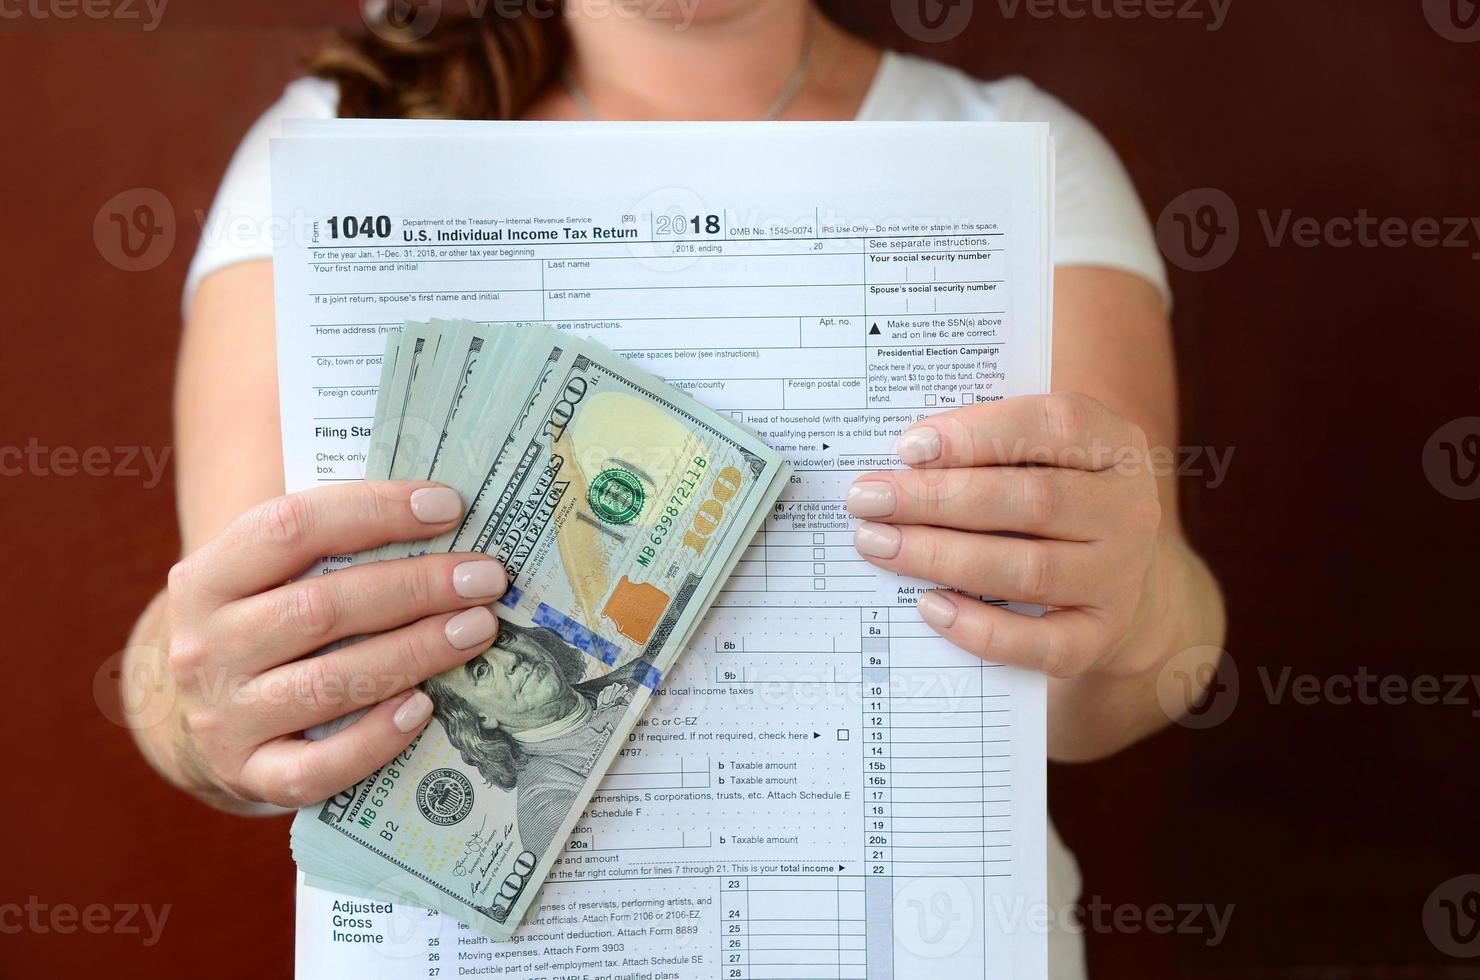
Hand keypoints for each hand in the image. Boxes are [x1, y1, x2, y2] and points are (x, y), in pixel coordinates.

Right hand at [161, 481, 506, 808]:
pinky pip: (319, 767)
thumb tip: (444, 518)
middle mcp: (205, 649)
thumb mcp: (274, 578)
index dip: (374, 511)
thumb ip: (335, 547)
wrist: (211, 723)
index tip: (448, 507)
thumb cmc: (269, 627)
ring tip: (478, 629)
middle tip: (484, 578)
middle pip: (321, 608)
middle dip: (416, 588)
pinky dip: (375, 739)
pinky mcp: (250, 775)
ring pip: (329, 683)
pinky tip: (425, 707)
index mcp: (207, 578)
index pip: (291, 528)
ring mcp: (222, 719)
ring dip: (415, 652)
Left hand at [846, 393, 1164, 678]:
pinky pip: (1038, 643)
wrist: (1124, 588)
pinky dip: (979, 627)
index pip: (1054, 425)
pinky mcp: (1099, 639)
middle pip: (1031, 499)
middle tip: (868, 500)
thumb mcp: (1044, 459)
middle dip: (937, 498)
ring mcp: (1119, 579)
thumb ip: (990, 448)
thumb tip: (904, 462)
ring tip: (878, 544)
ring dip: (941, 555)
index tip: (909, 447)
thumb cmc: (1057, 505)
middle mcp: (1127, 511)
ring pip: (1027, 569)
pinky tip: (928, 606)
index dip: (979, 433)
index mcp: (1114, 446)